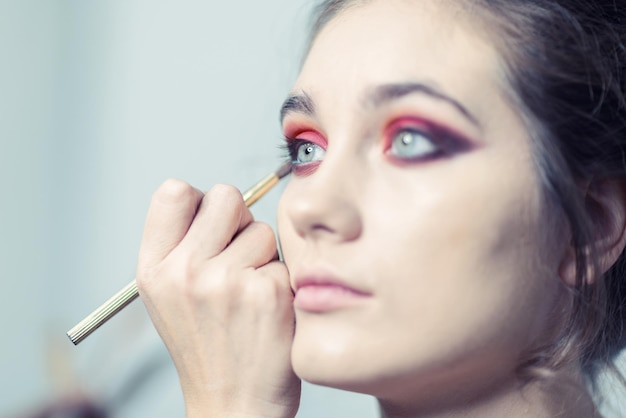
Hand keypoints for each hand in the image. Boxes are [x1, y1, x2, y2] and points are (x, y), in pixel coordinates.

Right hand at [136, 180, 299, 417]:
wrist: (232, 403)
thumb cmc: (205, 347)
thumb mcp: (167, 296)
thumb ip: (182, 245)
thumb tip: (217, 203)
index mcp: (153, 269)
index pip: (175, 192)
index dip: (199, 202)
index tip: (210, 227)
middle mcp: (184, 272)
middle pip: (225, 196)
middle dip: (237, 219)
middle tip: (237, 256)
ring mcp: (226, 281)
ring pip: (261, 229)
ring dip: (261, 254)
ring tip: (248, 292)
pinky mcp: (267, 293)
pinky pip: (283, 259)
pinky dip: (279, 279)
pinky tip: (267, 308)